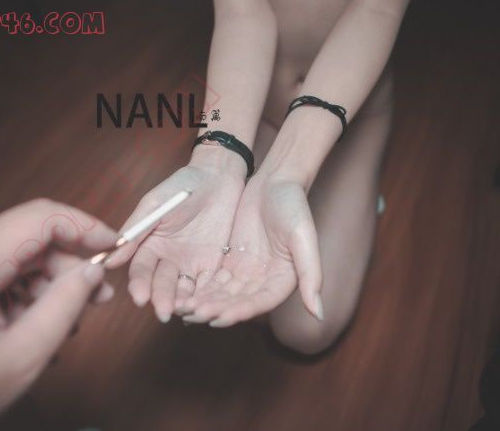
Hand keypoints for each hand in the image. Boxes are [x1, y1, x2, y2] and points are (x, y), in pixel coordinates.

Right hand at [106, 146, 246, 322]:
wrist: (219, 177)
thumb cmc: (183, 184)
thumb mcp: (156, 204)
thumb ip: (136, 230)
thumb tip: (110, 259)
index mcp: (148, 246)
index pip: (141, 271)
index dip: (140, 285)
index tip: (140, 298)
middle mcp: (167, 260)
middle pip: (162, 285)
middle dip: (162, 299)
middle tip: (164, 313)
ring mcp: (190, 264)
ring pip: (184, 290)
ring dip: (184, 303)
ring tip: (185, 313)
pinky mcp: (213, 266)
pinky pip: (208, 285)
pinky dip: (207, 296)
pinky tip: (207, 306)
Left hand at [180, 174, 323, 326]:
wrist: (275, 182)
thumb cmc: (294, 206)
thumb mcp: (303, 238)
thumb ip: (312, 275)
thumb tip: (320, 315)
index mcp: (283, 281)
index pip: (259, 303)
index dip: (239, 312)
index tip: (218, 318)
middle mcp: (263, 282)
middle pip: (236, 302)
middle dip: (214, 309)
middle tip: (192, 314)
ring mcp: (245, 273)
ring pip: (221, 294)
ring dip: (203, 302)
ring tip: (181, 308)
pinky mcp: (229, 262)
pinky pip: (211, 278)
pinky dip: (197, 287)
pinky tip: (180, 293)